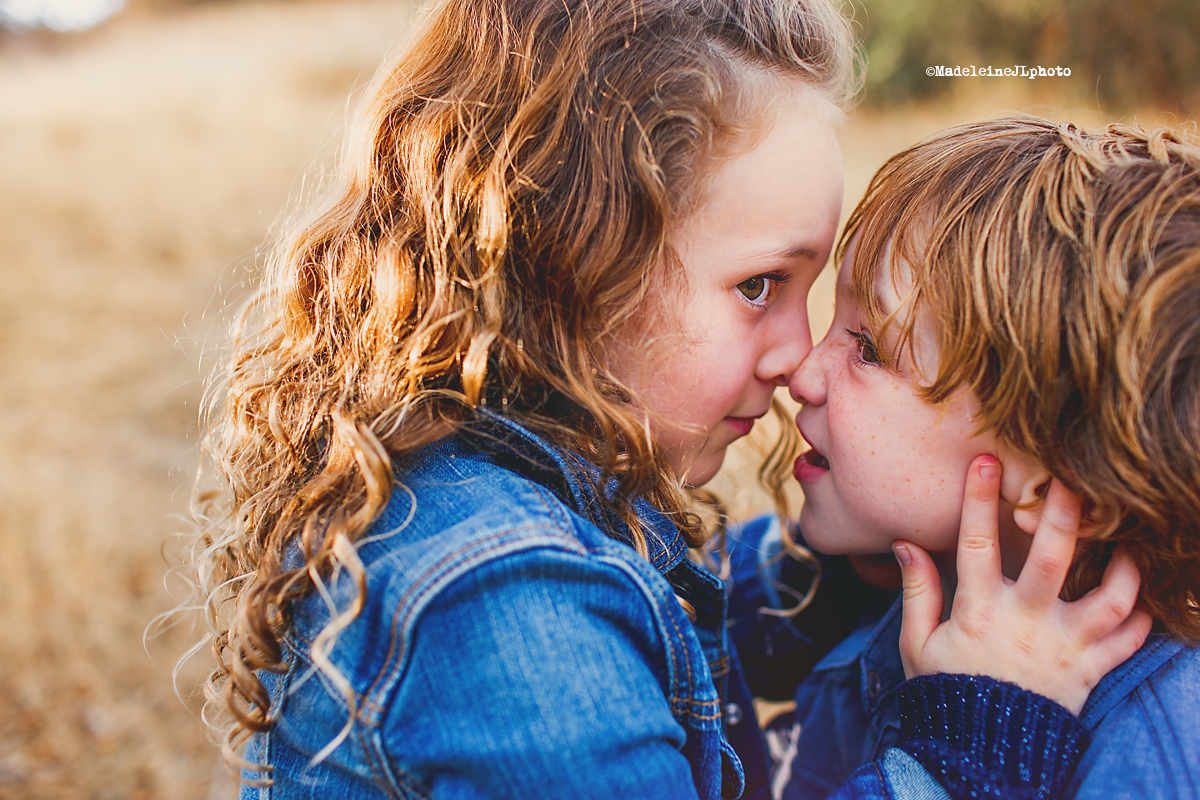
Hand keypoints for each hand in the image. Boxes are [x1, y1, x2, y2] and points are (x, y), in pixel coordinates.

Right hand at [893, 455, 1151, 714]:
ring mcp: (1064, 647)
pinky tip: (1143, 591)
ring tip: (1128, 537)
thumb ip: (916, 590)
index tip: (986, 461)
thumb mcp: (916, 643)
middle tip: (1074, 478)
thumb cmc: (947, 689)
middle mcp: (1025, 622)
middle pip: (1051, 559)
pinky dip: (1143, 616)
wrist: (982, 751)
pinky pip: (1129, 641)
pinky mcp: (1091, 670)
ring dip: (1125, 565)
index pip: (975, 544)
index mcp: (978, 611)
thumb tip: (906, 542)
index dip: (979, 499)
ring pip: (1108, 598)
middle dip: (1064, 514)